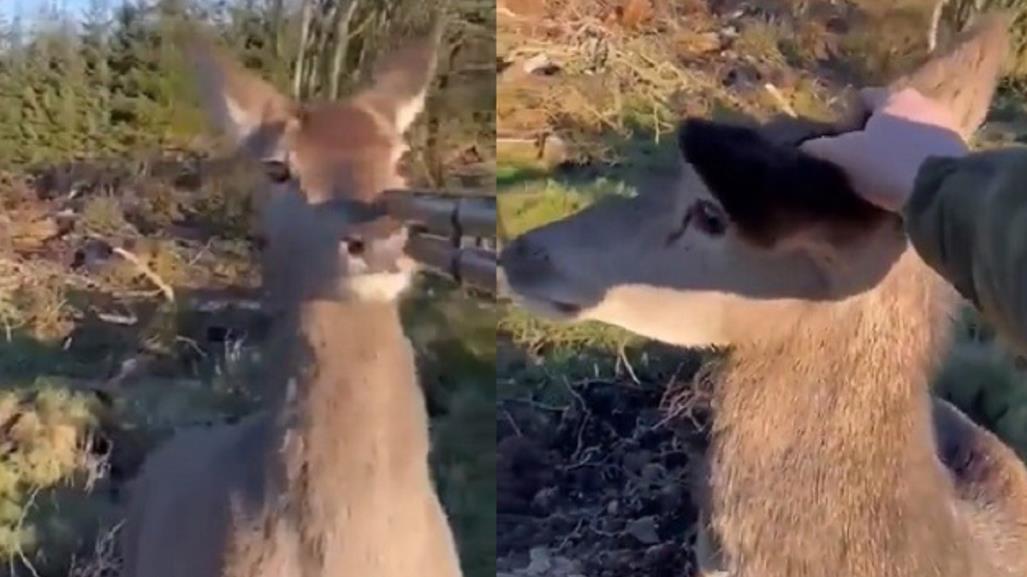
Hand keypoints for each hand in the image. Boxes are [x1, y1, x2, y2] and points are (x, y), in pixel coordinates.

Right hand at [800, 87, 968, 211]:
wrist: (940, 189)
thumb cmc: (886, 162)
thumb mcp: (842, 157)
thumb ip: (819, 149)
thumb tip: (802, 147)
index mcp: (892, 97)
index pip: (863, 97)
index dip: (847, 118)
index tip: (840, 142)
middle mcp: (921, 102)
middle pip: (890, 115)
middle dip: (875, 133)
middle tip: (860, 159)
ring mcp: (945, 124)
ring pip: (911, 131)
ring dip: (898, 146)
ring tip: (884, 174)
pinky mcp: (959, 148)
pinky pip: (929, 150)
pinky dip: (917, 160)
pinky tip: (907, 181)